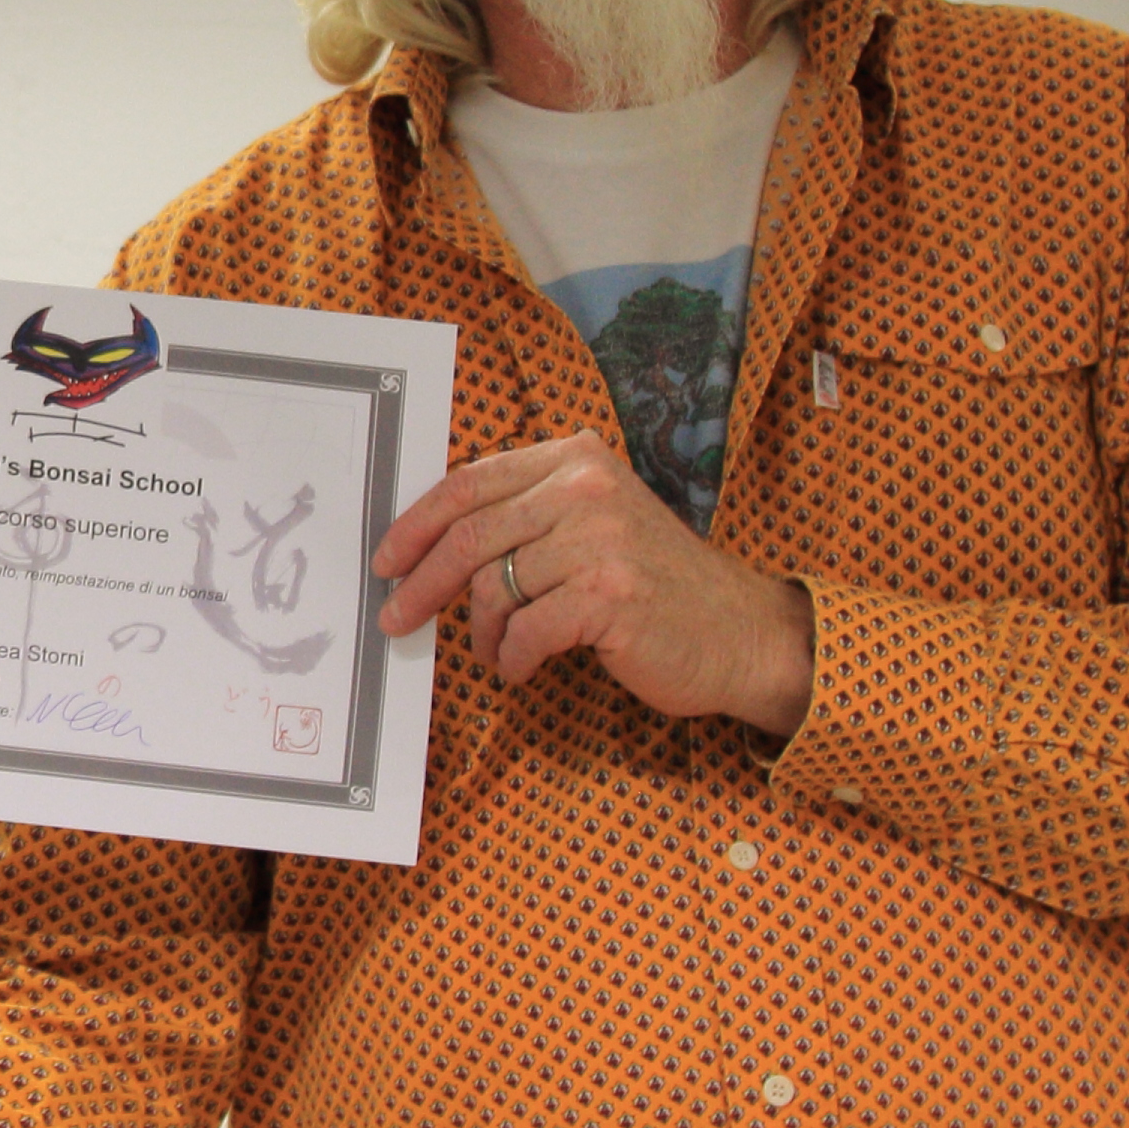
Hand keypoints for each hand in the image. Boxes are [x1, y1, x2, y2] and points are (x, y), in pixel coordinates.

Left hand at [371, 432, 813, 731]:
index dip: (416, 524)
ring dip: (481, 632)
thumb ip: (526, 517)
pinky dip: (511, 658)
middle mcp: (587, 488)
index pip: (470, 483)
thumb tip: (427, 546)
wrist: (742, 633)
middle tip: (395, 618)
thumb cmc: (654, 585)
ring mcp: (600, 539)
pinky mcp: (609, 595)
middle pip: (469, 535)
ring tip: (496, 651)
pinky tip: (521, 668)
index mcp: (576, 459)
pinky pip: (524, 630)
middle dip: (422, 583)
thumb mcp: (592, 524)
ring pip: (492, 587)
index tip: (386, 560)